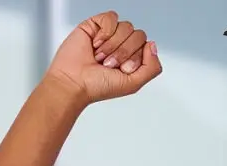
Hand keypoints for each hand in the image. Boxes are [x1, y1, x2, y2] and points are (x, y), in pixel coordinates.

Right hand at [45, 10, 161, 103]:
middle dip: (124, 52)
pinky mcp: (96, 25)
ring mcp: (110, 34)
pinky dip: (105, 33)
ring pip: (127, 26)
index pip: (147, 46)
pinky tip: (95, 44)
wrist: (74, 82)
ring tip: (100, 56)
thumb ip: (153, 67)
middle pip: (139, 35)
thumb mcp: (134, 83)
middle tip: (109, 64)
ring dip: (113, 45)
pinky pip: (111, 18)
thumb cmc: (98, 86)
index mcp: (133, 58)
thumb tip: (153, 45)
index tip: (122, 69)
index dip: (136, 58)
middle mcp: (123, 45)